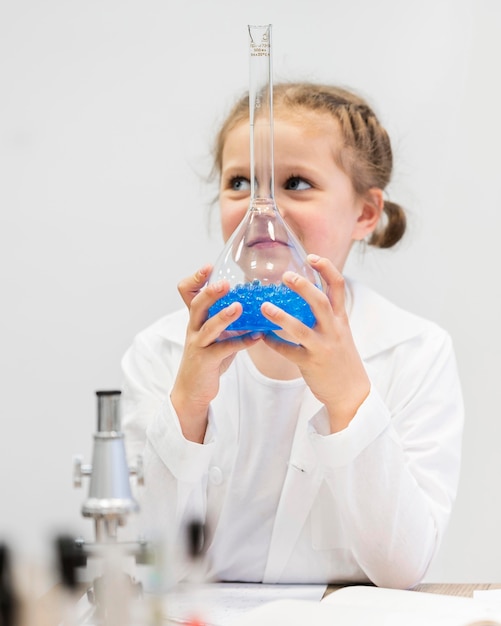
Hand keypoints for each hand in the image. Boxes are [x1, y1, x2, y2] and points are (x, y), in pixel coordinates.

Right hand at [171, 265, 261, 442]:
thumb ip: (230, 320)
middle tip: (225, 284)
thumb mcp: (217, 335)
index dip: (195, 279)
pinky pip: (224, 349)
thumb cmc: (208, 359)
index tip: (209, 267)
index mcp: (196, 319)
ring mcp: (198, 345)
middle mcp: (193, 329)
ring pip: (208, 327)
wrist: (193, 390)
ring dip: (224, 316)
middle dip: (210, 293)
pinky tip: (257, 337)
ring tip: (239, 307)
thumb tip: (253, 303)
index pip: (187, 293)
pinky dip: (241, 342)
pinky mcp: (205, 361)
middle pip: (197, 305)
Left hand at [260, 255, 369, 432]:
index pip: (338, 286)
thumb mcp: (340, 332)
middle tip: (285, 275)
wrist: (352, 392)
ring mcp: (323, 347)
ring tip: (264, 307)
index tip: (310, 256)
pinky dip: (274, 343)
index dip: (326, 268)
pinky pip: (289, 352)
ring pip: (301, 329)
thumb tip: (305, 294)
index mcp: (341, 319)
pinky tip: (261, 337)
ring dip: (281, 317)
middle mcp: (334, 330)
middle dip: (303, 287)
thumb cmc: (341, 359)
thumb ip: (326, 315)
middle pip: (320, 302)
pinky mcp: (311, 364)